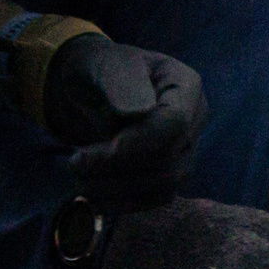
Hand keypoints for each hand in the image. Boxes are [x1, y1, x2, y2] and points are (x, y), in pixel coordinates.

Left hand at [42, 35, 207, 211]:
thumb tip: (138, 113)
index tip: (90, 154)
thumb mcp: (105, 65)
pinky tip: (94, 200)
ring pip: (164, 184)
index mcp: (185, 85)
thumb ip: (121, 84)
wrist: (97, 85)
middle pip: (168, 159)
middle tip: (74, 166)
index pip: (173, 124)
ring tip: (79, 183)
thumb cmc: (102, 68)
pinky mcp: (173, 172)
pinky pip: (157, 197)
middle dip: (117, 170)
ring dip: (117, 190)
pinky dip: (124, 203)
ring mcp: (187, 149)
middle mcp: (195, 120)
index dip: (135, 145)